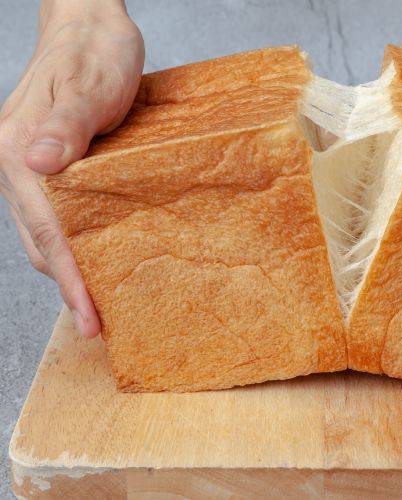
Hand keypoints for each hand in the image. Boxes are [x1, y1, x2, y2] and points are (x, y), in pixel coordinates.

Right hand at [0, 0, 143, 336]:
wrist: (94, 27)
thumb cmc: (95, 53)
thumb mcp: (88, 85)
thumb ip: (66, 124)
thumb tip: (38, 164)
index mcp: (19, 154)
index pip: (48, 234)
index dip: (70, 281)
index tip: (91, 318)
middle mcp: (18, 167)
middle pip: (41, 243)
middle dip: (69, 287)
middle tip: (99, 324)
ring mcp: (33, 168)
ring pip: (48, 235)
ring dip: (71, 270)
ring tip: (100, 303)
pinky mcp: (54, 167)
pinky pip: (60, 217)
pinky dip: (76, 244)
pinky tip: (98, 258)